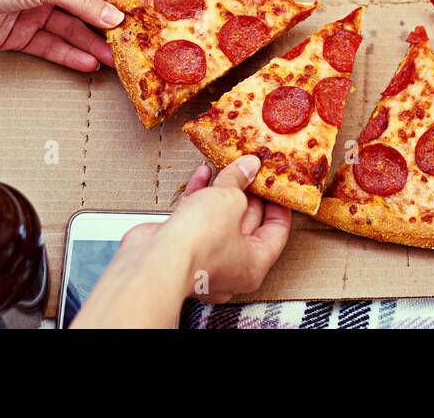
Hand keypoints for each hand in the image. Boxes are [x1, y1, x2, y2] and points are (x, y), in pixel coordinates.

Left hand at [0, 0, 123, 71]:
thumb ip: (81, 1)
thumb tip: (112, 14)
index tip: (132, 13)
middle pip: (83, 10)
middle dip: (104, 27)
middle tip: (126, 43)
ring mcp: (33, 14)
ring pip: (70, 32)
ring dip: (91, 45)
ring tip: (111, 59)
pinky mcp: (21, 36)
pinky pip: (52, 47)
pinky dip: (70, 55)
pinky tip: (87, 62)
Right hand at [161, 155, 290, 301]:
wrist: (155, 261)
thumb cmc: (198, 244)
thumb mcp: (229, 200)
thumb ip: (239, 181)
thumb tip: (248, 167)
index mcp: (254, 264)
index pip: (277, 232)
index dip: (278, 204)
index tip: (275, 185)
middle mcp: (231, 267)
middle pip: (247, 224)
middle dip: (248, 194)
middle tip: (251, 170)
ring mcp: (204, 259)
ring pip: (219, 220)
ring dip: (221, 191)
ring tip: (226, 166)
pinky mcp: (181, 249)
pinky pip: (195, 219)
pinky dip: (199, 196)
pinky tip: (202, 174)